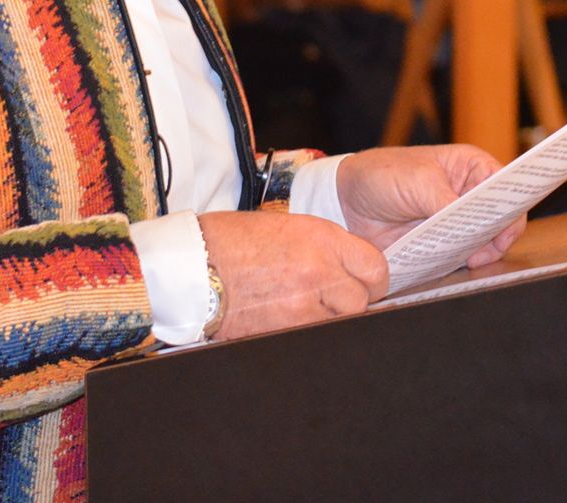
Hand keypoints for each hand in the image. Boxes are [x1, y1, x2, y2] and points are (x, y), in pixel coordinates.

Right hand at [199, 211, 387, 340]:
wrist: (190, 264)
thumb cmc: (230, 241)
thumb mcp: (286, 228)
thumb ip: (322, 249)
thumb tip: (346, 272)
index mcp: (321, 239)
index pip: (375, 268)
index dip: (370, 279)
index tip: (362, 283)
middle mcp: (318, 271)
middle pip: (361, 302)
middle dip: (348, 303)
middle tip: (327, 299)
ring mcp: (302, 307)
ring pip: (339, 324)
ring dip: (326, 320)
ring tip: (302, 310)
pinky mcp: (284, 333)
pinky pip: (311, 339)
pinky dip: (304, 334)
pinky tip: (286, 321)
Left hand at [335, 144, 526, 268]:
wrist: (345, 203)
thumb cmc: (381, 176)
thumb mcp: (417, 181)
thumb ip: (446, 201)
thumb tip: (470, 225)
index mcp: (470, 167)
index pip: (505, 186)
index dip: (512, 205)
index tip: (508, 225)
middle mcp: (469, 195)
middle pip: (500, 220)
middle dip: (497, 235)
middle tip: (483, 250)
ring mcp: (456, 223)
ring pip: (484, 243)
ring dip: (480, 254)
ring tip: (469, 260)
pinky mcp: (442, 247)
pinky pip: (461, 260)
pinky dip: (461, 265)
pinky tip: (456, 267)